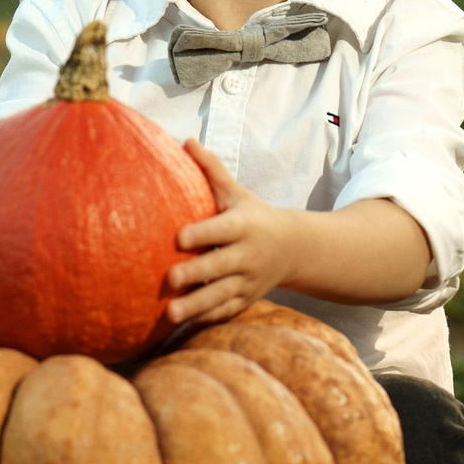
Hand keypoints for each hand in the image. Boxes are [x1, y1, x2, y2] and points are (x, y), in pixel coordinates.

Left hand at [164, 143, 301, 324]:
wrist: (294, 248)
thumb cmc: (253, 215)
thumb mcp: (236, 192)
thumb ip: (211, 169)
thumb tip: (185, 140)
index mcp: (244, 226)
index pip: (222, 230)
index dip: (203, 234)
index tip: (179, 238)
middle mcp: (247, 255)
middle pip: (221, 266)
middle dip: (196, 274)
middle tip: (169, 279)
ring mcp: (247, 281)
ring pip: (221, 296)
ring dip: (196, 305)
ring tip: (170, 313)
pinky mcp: (245, 299)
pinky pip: (225, 311)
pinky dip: (206, 318)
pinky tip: (181, 323)